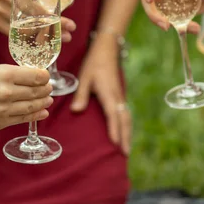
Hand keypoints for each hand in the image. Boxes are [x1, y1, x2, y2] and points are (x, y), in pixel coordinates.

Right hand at [0, 0, 74, 41]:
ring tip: (65, 37)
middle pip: (32, 9)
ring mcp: (1, 8)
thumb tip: (66, 4)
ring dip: (48, 32)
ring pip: (27, 24)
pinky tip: (48, 41)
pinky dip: (34, 37)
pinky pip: (18, 33)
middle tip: (71, 26)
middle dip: (54, 20)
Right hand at [0, 65, 51, 130]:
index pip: (37, 76)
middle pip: (37, 91)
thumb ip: (11, 74)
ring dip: (44, 102)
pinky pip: (23, 119)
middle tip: (49, 88)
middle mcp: (6, 92)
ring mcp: (3, 110)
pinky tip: (42, 113)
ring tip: (48, 100)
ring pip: (33, 106)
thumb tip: (32, 77)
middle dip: (46, 90)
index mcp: (4, 74)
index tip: (45, 77)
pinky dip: (36, 116)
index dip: (44, 77)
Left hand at [70, 33, 130, 154]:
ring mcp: (120, 97)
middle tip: (125, 154)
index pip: (113, 116)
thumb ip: (81, 94)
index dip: (115, 130)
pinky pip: (125, 114)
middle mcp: (117, 97)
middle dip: (125, 137)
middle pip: (124, 120)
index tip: (116, 144)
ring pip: (127, 118)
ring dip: (128, 133)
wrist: (107, 49)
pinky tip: (124, 131)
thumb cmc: (94, 63)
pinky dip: (126, 125)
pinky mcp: (119, 96)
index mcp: (109, 94)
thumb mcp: (84, 77)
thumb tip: (76, 111)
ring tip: (126, 148)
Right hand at [140, 0, 203, 32]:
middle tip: (165, 26)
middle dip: (153, 15)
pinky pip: (168, 21)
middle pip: (148, 0)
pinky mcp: (169, 12)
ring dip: (165, 23)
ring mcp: (163, 0)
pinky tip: (194, 29)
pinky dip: (179, 27)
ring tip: (184, 30)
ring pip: (156, 13)